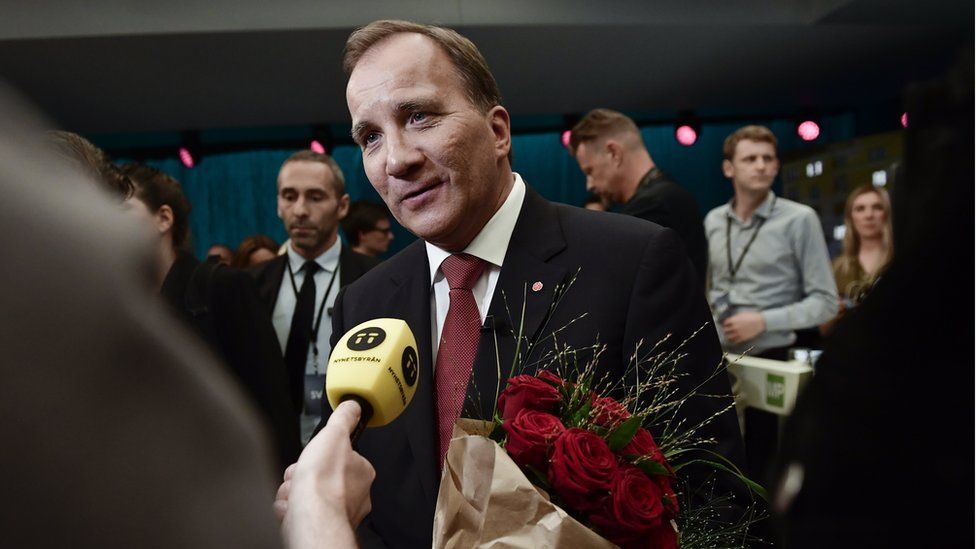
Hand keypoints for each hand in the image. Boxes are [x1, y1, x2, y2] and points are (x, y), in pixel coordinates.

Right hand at [276, 400, 375, 548]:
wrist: (310, 519)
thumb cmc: (324, 482)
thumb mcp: (335, 434)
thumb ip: (344, 418)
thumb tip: (352, 406)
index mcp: (360, 473)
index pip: (336, 458)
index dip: (318, 454)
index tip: (313, 457)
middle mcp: (353, 497)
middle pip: (317, 476)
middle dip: (302, 475)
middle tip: (302, 478)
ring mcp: (336, 514)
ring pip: (305, 494)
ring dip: (293, 491)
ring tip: (296, 494)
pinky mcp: (318, 528)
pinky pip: (297, 514)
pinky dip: (290, 509)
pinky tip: (292, 508)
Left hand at [722, 311, 765, 344]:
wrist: (760, 322)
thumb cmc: (752, 316)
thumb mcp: (741, 314)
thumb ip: (734, 318)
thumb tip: (730, 320)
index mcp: (733, 320)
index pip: (725, 323)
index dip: (726, 324)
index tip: (727, 324)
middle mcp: (734, 327)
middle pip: (725, 330)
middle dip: (726, 330)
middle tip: (727, 330)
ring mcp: (738, 333)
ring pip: (728, 337)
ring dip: (728, 336)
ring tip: (730, 335)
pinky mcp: (743, 338)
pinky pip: (735, 341)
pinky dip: (733, 340)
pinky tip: (734, 339)